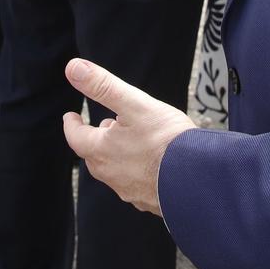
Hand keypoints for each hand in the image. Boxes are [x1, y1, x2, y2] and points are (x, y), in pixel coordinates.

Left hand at [61, 58, 194, 216]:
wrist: (198, 178)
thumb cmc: (166, 140)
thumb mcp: (133, 104)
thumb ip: (102, 86)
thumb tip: (73, 67)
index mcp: (102, 152)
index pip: (76, 138)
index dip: (72, 125)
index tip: (71, 117)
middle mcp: (111, 176)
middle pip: (94, 156)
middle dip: (96, 140)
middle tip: (105, 126)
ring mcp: (131, 191)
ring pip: (115, 171)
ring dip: (117, 156)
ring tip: (130, 141)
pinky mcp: (150, 201)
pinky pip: (136, 184)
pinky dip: (137, 171)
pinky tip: (152, 165)